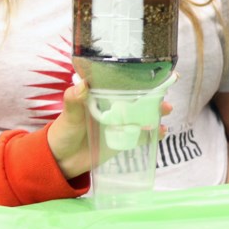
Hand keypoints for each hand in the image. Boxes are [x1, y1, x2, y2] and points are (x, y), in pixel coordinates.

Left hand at [47, 81, 172, 179]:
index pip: (124, 81)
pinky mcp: (125, 139)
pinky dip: (153, 134)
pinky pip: (143, 135)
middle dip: (156, 93)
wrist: (62, 160)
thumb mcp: (69, 115)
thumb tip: (82, 85)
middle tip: (166, 93)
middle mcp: (116, 106)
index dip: (141, 75)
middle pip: (140, 96)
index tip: (157, 69)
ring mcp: (122, 123)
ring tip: (166, 110)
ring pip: (145, 114)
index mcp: (104, 95)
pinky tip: (161, 132)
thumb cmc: (64, 131)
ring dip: (157, 111)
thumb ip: (74, 100)